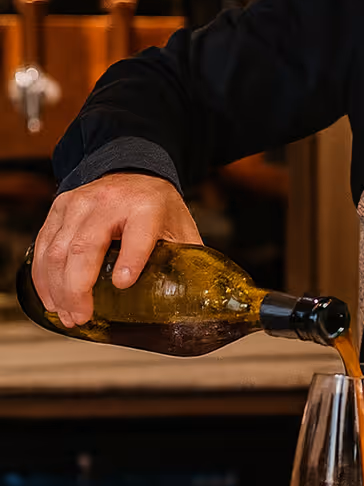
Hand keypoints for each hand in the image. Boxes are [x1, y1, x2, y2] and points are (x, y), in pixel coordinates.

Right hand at [32, 173, 200, 327]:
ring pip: (58, 250)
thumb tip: (198, 301)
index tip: (122, 284)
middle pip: (85, 246)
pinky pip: (43, 246)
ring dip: (58, 289)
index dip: (130, 258)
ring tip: (67, 315)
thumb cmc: (157, 204)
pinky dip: (43, 277)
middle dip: (78, 288)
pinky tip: (51, 299)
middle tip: (82, 316)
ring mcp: (79, 203)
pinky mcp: (60, 208)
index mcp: (147, 206)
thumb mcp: (180, 228)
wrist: (135, 169)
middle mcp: (109, 201)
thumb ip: (186, 261)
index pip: (138, 232)